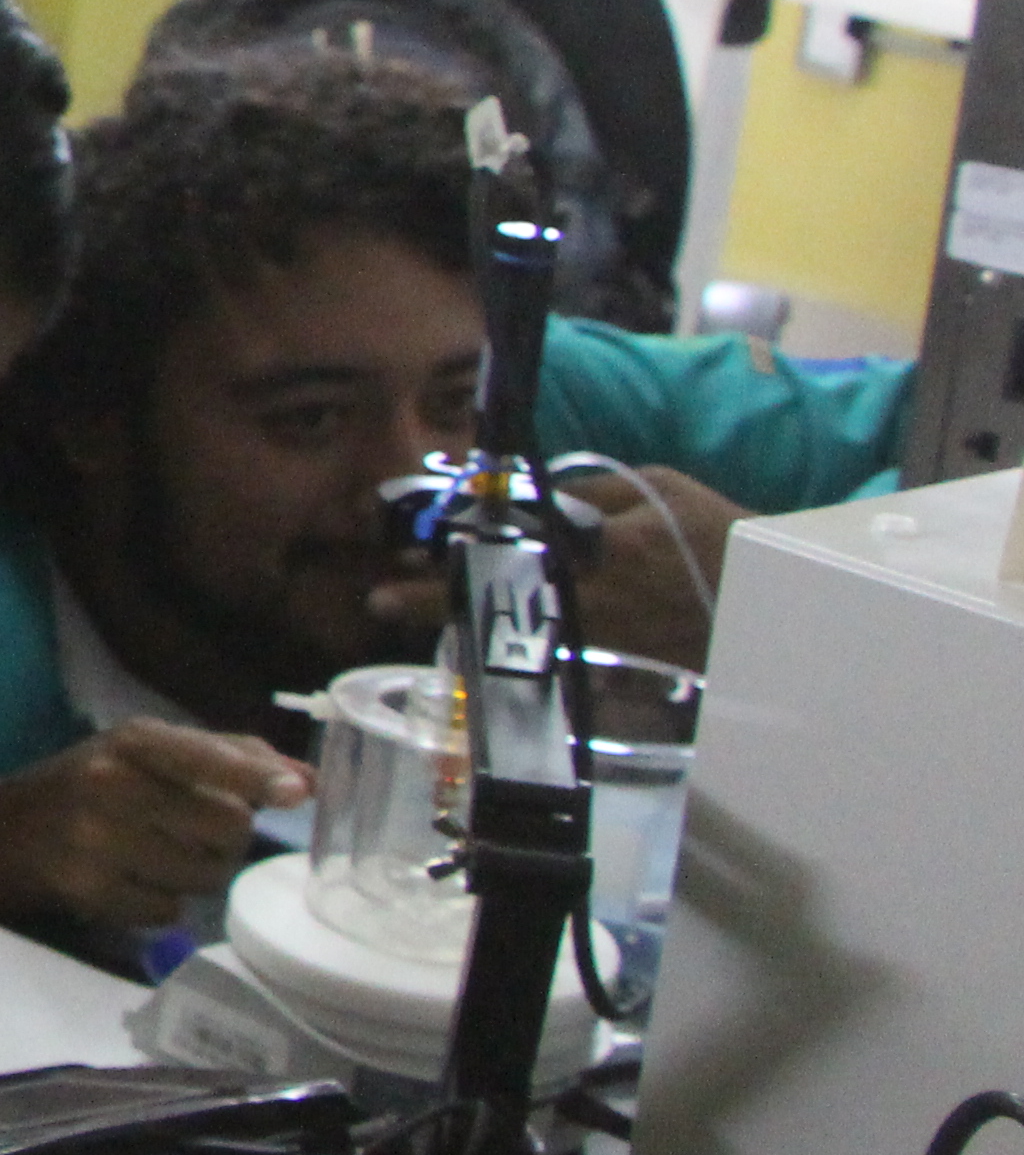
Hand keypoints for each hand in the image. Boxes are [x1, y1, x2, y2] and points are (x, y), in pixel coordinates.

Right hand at [0, 720, 302, 936]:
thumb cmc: (84, 786)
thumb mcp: (143, 751)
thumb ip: (227, 756)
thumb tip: (307, 782)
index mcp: (133, 740)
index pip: (209, 756)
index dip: (257, 778)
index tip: (295, 795)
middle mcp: (113, 783)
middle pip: (227, 825)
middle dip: (226, 837)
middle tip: (193, 833)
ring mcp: (97, 839)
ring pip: (205, 873)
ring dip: (197, 874)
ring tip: (156, 857)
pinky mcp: (87, 889)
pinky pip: (169, 910)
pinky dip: (161, 902)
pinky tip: (129, 882)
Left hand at [367, 462, 734, 667]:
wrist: (775, 603)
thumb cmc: (718, 533)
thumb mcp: (661, 488)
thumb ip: (592, 489)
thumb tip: (528, 490)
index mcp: (611, 547)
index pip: (519, 543)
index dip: (461, 548)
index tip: (411, 548)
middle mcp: (601, 598)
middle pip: (501, 597)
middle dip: (438, 599)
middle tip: (380, 599)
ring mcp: (606, 638)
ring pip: (514, 634)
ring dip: (461, 627)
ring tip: (407, 618)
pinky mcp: (617, 666)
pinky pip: (545, 660)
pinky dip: (507, 655)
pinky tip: (472, 650)